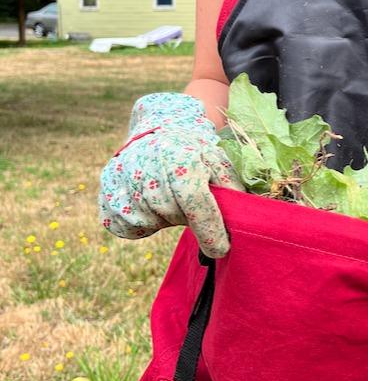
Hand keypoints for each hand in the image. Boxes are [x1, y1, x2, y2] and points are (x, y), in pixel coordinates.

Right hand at [98, 92, 243, 257]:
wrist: (156, 132)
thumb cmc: (194, 152)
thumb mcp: (219, 163)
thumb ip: (232, 191)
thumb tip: (247, 221)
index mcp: (179, 158)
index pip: (196, 204)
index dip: (210, 230)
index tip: (221, 248)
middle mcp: (147, 169)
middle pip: (174, 215)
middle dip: (188, 218)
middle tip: (190, 201)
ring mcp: (121, 183)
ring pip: (152, 221)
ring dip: (165, 217)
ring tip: (168, 193)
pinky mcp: (107, 197)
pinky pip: (130, 227)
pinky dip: (144, 222)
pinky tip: (149, 201)